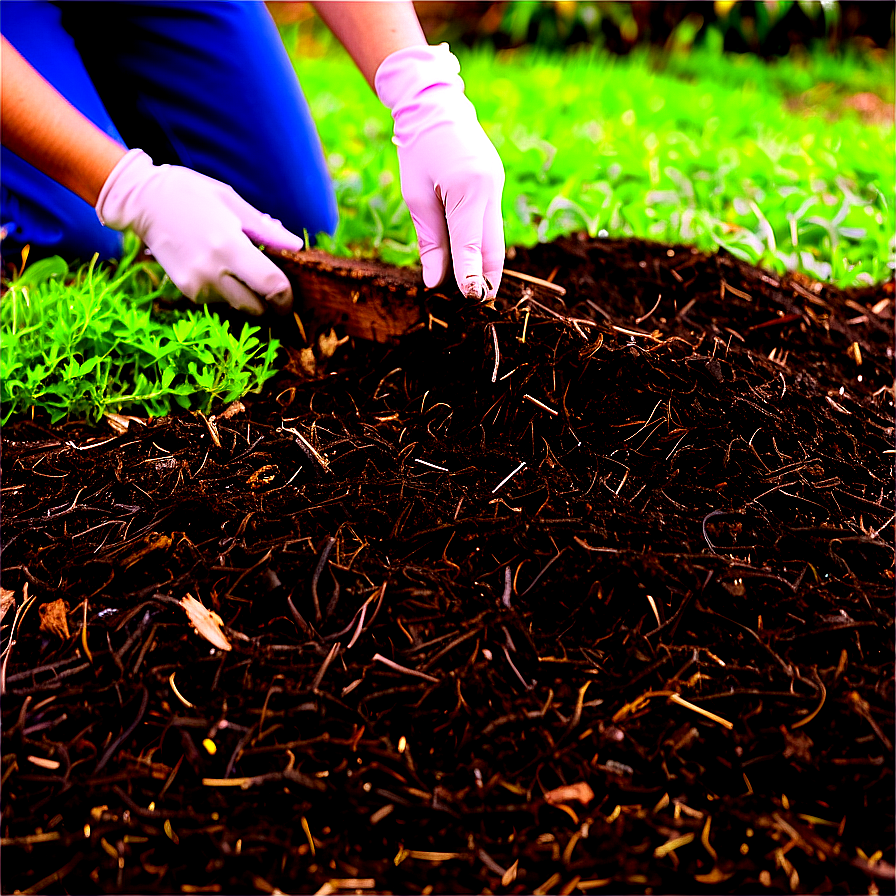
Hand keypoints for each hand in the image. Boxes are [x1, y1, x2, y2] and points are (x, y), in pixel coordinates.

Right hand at [96, 149, 303, 314]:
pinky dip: (227, 291)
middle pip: (257, 307)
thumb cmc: (191, 194)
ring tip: (237, 264)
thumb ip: (265, 230)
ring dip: (246, 294)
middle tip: (270, 284)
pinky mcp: (187, 291)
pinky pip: (219, 300)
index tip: (290, 293)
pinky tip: (218, 266)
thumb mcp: (232, 203)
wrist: (142, 201)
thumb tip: (296, 246)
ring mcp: (197, 285)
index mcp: (230, 247)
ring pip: (238, 305)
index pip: (271, 286)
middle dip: (268, 301)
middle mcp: (213, 272)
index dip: (286, 295)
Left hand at [375, 44, 504, 300]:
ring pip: (493, 236)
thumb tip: (434, 280)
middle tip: (479, 304)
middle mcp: (490, 187)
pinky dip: (480, 242)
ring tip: (471, 289)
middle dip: (486, 277)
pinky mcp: (495, 183)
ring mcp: (497, 184)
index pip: (470, 244)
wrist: (435, 103)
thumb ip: (429, 239)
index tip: (472, 300)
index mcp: (468, 188)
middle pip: (493, 246)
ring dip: (483, 263)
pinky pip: (489, 221)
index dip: (470, 275)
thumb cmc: (418, 149)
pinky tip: (467, 259)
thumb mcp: (415, 196)